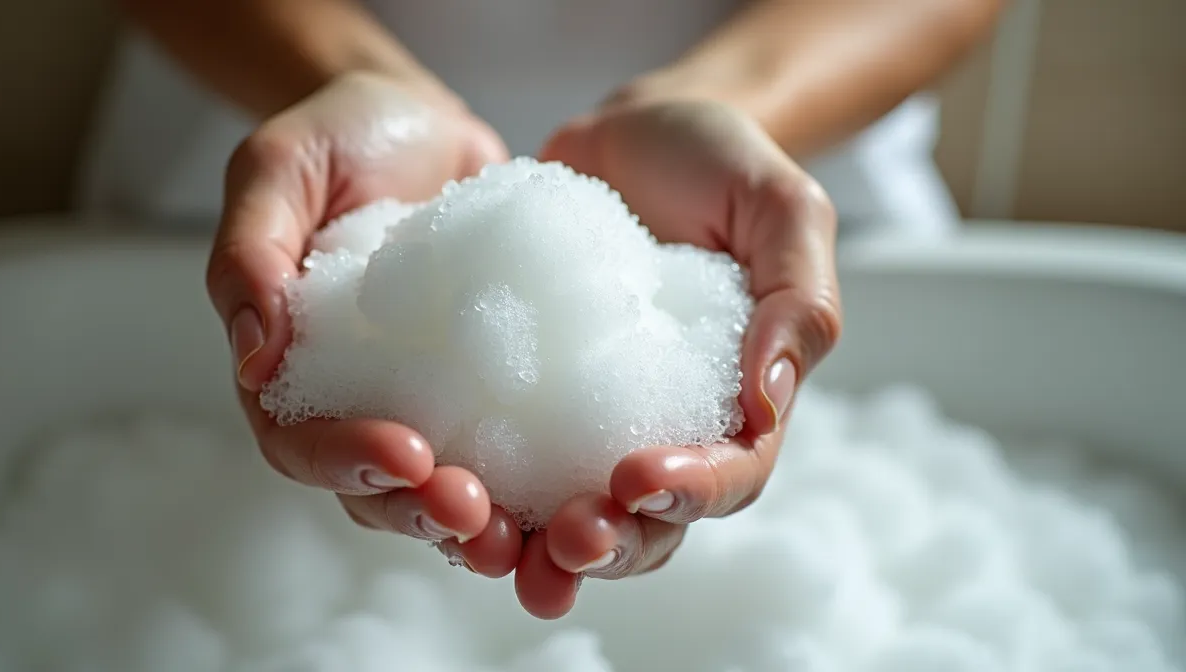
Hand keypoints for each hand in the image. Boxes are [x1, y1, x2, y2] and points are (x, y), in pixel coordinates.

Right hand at [206, 72, 523, 576]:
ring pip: (445, 486)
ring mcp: (429, 398)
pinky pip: (513, 441)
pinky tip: (579, 480)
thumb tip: (254, 358)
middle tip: (475, 510)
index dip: (345, 461)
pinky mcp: (492, 382)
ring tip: (529, 527)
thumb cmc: (335, 138)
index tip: (405, 454)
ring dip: (482, 519)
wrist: (417, 120)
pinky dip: (539, 473)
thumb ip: (251, 256)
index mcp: (291, 369)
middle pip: (376, 489)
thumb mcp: (276, 171)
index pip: (300, 443)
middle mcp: (358, 399)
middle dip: (422, 510)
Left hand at [512, 93, 842, 617]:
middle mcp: (662, 425)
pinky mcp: (523, 392)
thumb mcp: (783, 209)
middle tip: (566, 540)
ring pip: (567, 510)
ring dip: (532, 543)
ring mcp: (587, 416)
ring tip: (492, 544)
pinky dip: (474, 480)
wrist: (632, 133)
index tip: (639, 479)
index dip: (692, 493)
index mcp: (738, 403)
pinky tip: (435, 480)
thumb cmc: (719, 165)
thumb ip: (798, 300)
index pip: (731, 475)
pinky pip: (500, 452)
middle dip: (608, 545)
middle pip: (647, 524)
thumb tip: (768, 401)